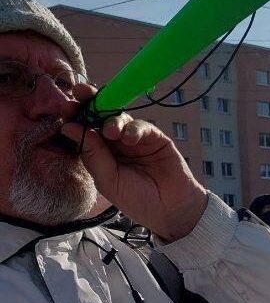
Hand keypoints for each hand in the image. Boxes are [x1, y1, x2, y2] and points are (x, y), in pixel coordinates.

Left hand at [61, 85, 207, 241]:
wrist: (170, 209)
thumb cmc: (137, 199)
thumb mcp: (108, 181)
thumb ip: (92, 155)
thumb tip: (69, 127)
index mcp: (99, 154)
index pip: (83, 130)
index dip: (75, 117)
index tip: (65, 108)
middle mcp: (115, 144)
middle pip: (99, 117)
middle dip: (89, 103)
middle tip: (80, 93)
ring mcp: (135, 139)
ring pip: (119, 118)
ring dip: (111, 119)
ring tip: (110, 131)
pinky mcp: (155, 138)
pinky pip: (141, 126)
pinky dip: (133, 128)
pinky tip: (128, 138)